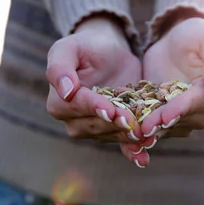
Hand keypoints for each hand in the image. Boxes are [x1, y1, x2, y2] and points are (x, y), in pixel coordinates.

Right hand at [45, 15, 144, 143]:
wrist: (109, 51)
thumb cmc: (86, 46)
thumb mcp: (69, 47)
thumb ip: (60, 66)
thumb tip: (65, 90)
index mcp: (60, 101)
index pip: (77, 106)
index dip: (94, 108)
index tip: (110, 109)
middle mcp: (74, 120)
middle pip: (95, 124)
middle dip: (114, 124)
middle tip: (132, 122)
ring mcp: (94, 127)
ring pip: (110, 135)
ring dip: (126, 136)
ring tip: (143, 135)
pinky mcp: (114, 130)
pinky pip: (121, 144)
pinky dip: (132, 152)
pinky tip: (143, 158)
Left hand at [119, 17, 203, 165]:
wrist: (178, 41)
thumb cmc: (198, 36)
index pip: (199, 103)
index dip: (181, 110)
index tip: (165, 117)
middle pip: (182, 120)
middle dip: (161, 124)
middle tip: (142, 129)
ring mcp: (185, 117)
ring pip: (167, 127)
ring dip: (150, 131)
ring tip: (131, 134)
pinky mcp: (165, 117)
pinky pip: (154, 126)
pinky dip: (141, 130)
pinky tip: (126, 137)